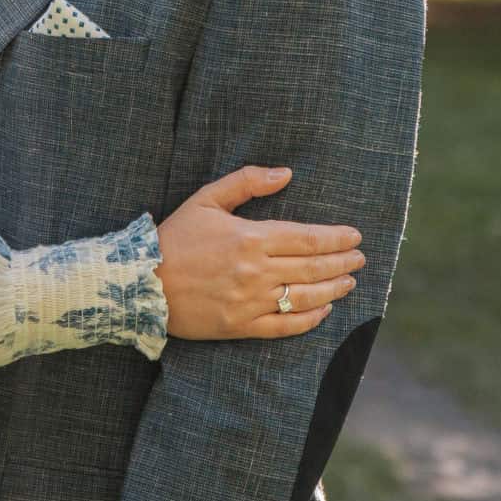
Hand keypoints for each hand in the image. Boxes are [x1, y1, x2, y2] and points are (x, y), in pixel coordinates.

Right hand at [155, 165, 363, 339]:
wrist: (140, 283)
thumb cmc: (174, 237)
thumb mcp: (206, 199)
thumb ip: (247, 182)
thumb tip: (286, 173)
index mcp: (250, 237)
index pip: (307, 238)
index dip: (336, 238)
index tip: (354, 236)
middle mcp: (256, 272)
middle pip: (313, 267)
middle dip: (342, 262)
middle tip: (360, 258)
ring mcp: (250, 302)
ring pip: (304, 297)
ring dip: (333, 289)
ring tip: (349, 282)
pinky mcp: (240, 327)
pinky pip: (284, 326)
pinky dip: (308, 320)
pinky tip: (323, 312)